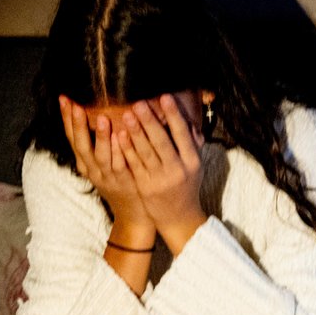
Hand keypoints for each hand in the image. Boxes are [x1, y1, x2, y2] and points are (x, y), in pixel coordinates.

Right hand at [60, 95, 152, 242]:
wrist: (132, 214)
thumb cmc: (119, 183)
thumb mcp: (102, 164)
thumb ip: (97, 142)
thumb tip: (96, 112)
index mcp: (85, 163)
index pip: (71, 138)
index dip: (67, 119)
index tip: (64, 98)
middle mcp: (93, 170)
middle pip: (81, 146)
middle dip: (78, 124)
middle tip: (76, 105)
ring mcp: (108, 177)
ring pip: (101, 156)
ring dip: (101, 137)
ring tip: (104, 118)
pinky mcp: (125, 182)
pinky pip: (121, 165)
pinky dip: (120, 151)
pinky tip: (123, 137)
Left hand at [113, 95, 206, 249]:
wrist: (178, 217)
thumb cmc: (187, 185)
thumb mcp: (195, 166)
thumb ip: (191, 144)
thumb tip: (188, 120)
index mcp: (192, 162)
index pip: (182, 135)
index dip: (173, 116)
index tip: (165, 97)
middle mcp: (177, 170)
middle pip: (162, 142)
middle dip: (150, 121)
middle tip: (139, 102)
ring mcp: (159, 179)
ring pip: (145, 152)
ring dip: (135, 132)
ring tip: (126, 114)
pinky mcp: (144, 186)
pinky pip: (134, 165)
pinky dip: (127, 149)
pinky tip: (119, 135)